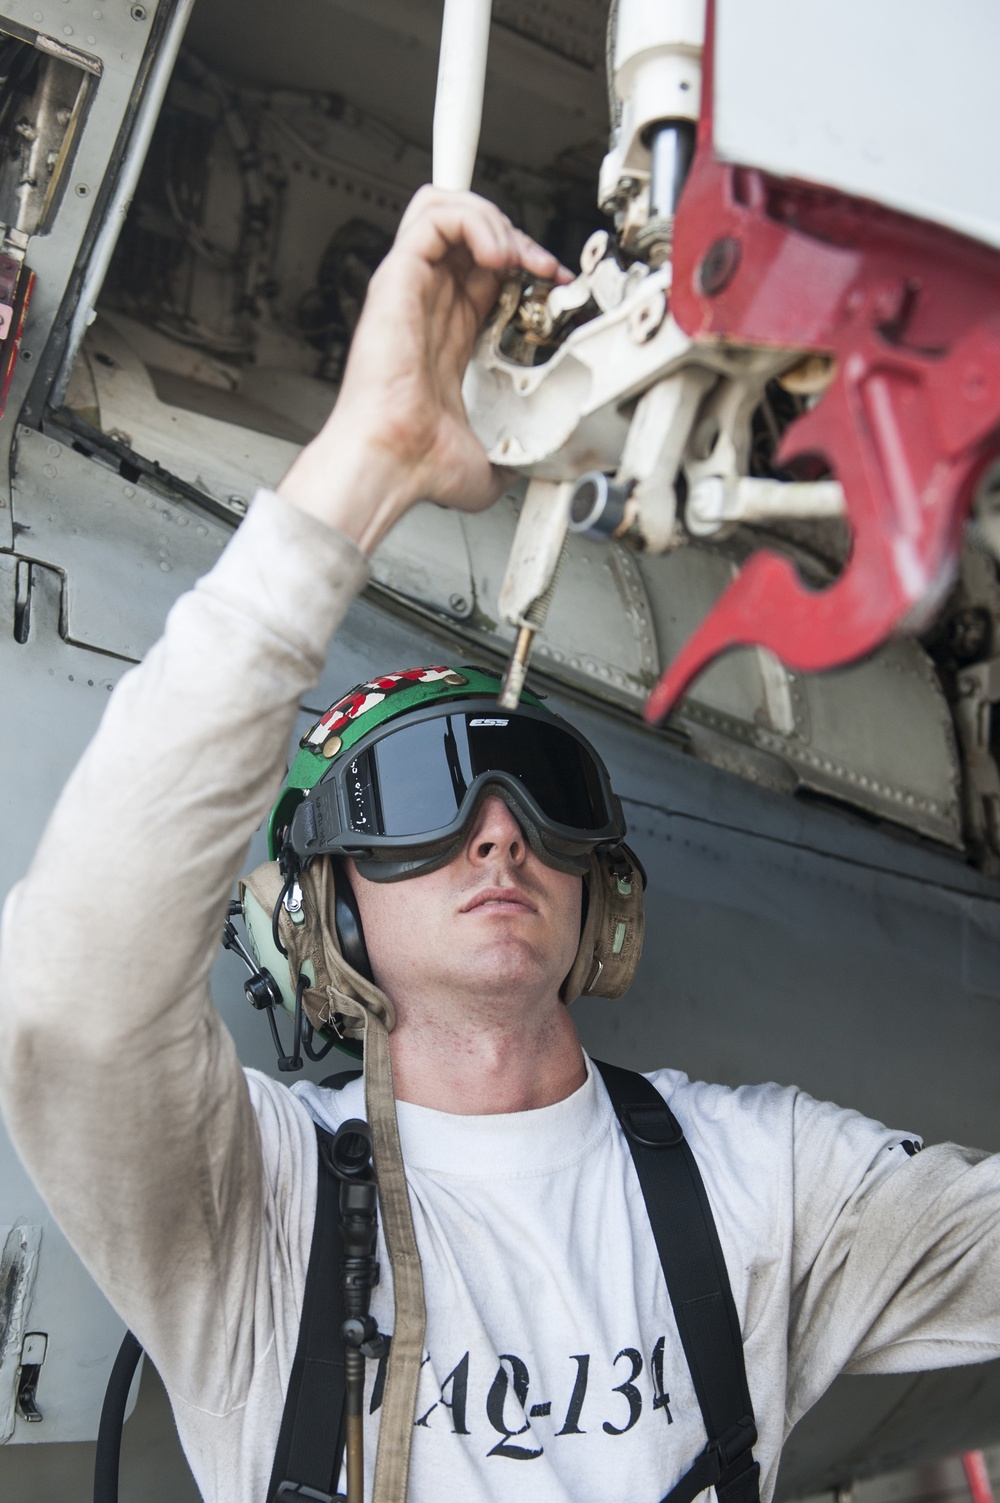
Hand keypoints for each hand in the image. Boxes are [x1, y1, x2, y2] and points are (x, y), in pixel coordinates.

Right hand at [278, 186, 569, 551]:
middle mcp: (427, 303)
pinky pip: (434, 215)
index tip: (556, 284)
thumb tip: (539, 463)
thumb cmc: (421, 462)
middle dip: (516, 234)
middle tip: (543, 267)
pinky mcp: (398, 277)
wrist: (393, 462)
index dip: (525, 263)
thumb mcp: (492, 456)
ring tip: (516, 256)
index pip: (485, 268)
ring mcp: (410, 286)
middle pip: (469, 229)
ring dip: (494, 219)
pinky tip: (498, 255)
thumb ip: (518, 449)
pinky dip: (474, 221)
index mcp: (448, 332)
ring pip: (447, 208)